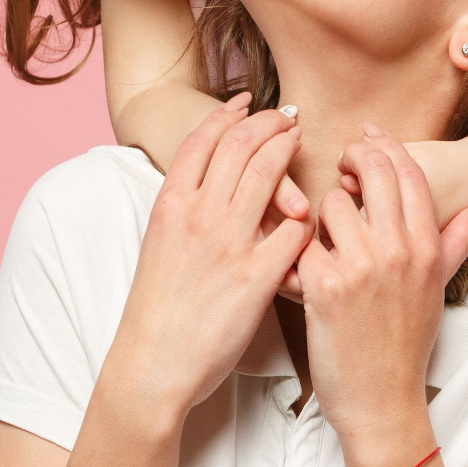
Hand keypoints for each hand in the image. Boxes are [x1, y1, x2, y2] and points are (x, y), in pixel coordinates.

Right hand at [103, 95, 312, 416]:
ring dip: (289, 151)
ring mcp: (228, 244)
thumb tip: (209, 186)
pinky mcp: (255, 278)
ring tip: (302, 142)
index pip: (203, 139)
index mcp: (170, 205)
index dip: (228, 114)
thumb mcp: (159, 245)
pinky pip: (293, 231)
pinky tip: (314, 209)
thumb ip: (185, 210)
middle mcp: (197, 215)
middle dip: (269, 122)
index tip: (248, 102)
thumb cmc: (155, 310)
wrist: (152, 364)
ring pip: (267, 174)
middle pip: (240, 145)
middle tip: (287, 115)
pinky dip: (306, 215)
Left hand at [298, 125, 467, 442]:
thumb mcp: (437, 289)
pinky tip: (307, 273)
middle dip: (353, 159)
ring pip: (331, 203)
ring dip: (323, 217)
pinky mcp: (324, 286)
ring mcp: (362, 267)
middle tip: (342, 169)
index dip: (387, 145)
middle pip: (373, 170)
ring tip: (329, 244)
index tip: (368, 134)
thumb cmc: (405, 345)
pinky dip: (301, 254)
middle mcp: (399, 251)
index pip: (409, 173)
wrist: (381, 402)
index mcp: (428, 247)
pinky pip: (304, 243)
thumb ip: (457, 242)